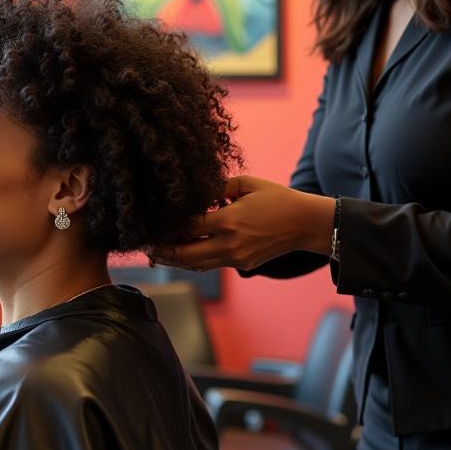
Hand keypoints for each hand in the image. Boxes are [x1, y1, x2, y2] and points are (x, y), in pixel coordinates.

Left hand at [149, 175, 334, 272]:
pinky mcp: (242, 265)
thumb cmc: (277, 199)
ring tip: (158, 254)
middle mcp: (229, 244)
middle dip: (162, 251)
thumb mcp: (246, 184)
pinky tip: (183, 254)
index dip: (167, 226)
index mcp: (228, 221)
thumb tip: (194, 194)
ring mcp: (235, 258)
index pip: (188, 227)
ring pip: (196, 265)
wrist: (304, 224)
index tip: (152, 222)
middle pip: (185, 254)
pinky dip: (195, 261)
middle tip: (146, 246)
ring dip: (175, 261)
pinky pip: (211, 265)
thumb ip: (217, 188)